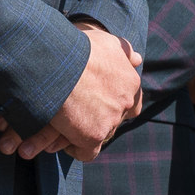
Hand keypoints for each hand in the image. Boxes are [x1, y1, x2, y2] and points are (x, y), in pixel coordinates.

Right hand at [0, 22, 141, 161]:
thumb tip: (138, 58)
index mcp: (130, 81)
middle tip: (80, 111)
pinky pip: (87, 152)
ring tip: (66, 124)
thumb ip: (123, 51)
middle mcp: (125, 102)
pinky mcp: (93, 137)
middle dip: (100, 118)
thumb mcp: (105, 42)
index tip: (96, 99)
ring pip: (101, 134)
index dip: (114, 102)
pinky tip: (64, 140)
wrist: (56, 62)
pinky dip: (76, 149)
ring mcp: (111, 120)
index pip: (131, 100)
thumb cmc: (77, 48)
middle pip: (115, 119)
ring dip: (85, 131)